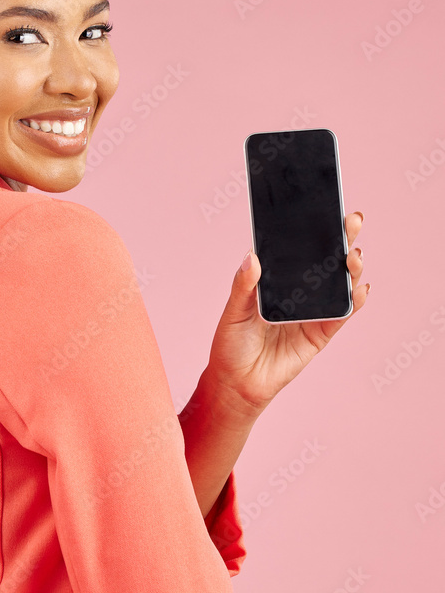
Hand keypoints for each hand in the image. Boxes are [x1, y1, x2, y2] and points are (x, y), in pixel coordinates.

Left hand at [205, 212, 369, 418]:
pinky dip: (354, 301)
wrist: (237, 382)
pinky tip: (361, 288)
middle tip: (350, 221)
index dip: (313, 230)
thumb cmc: (231, 342)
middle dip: (341, 239)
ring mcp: (311, 311)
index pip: (298, 250)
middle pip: (324, 260)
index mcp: (276, 280)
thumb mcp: (232, 310)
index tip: (325, 209)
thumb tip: (252, 257)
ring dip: (351, 268)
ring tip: (354, 256)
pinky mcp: (320, 333)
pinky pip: (341, 314)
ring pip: (338, 284)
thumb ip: (244, 286)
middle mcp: (297, 291)